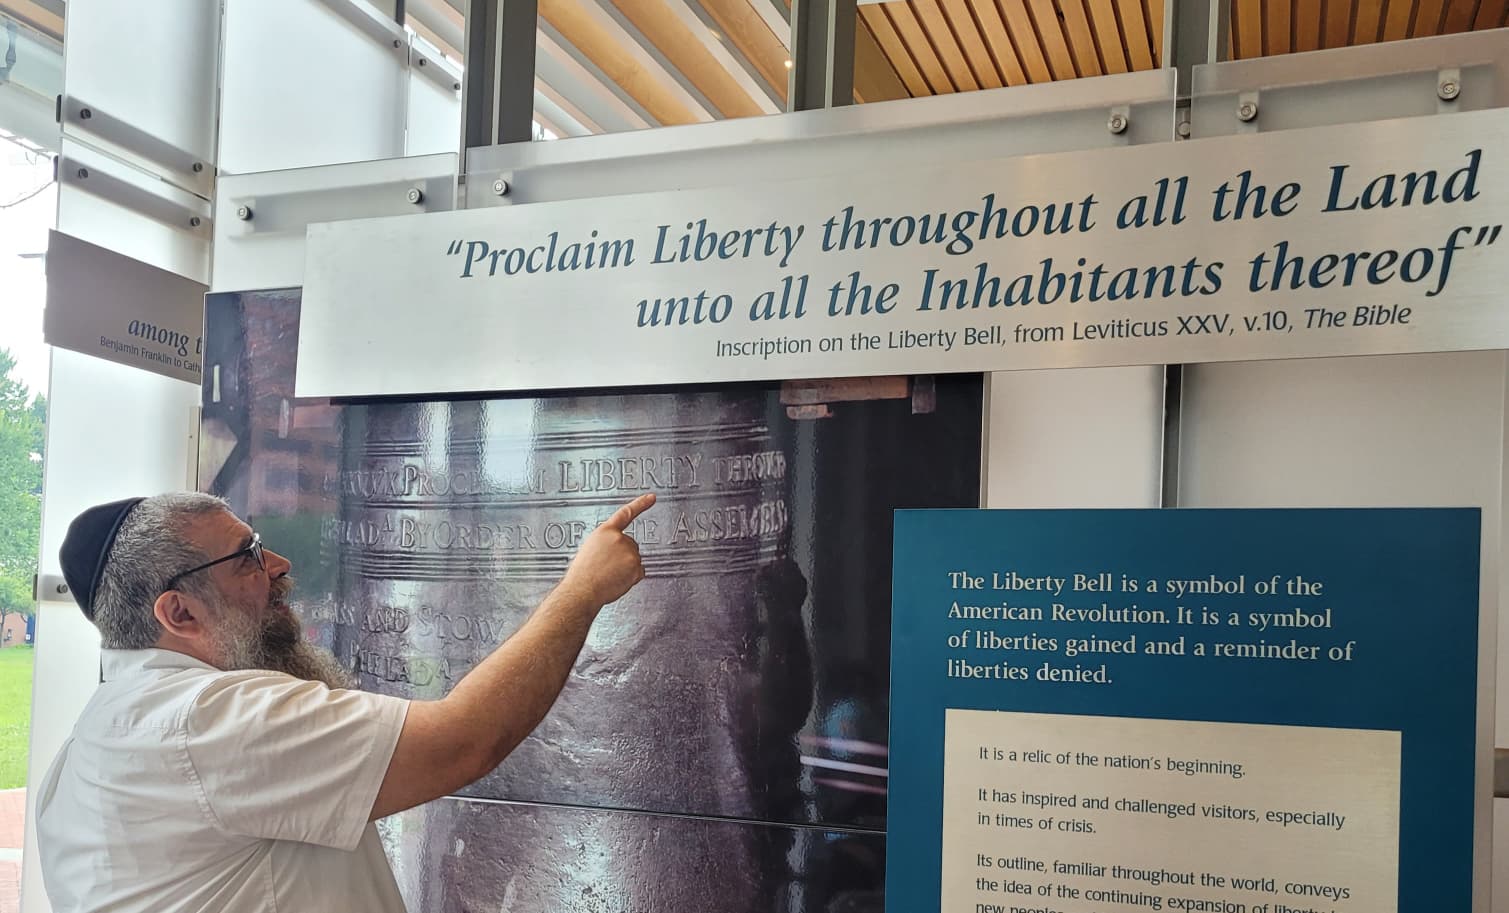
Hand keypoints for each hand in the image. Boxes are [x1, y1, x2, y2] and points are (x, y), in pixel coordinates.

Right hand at [560, 493, 655, 608]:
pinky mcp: (636, 567)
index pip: (626, 513)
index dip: (640, 504)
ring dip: (625, 567)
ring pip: (634, 559)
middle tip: (606, 567)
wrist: (582, 590)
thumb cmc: (582, 573)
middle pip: (630, 545)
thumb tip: (616, 552)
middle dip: (622, 556)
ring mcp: (629, 552)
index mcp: (605, 531)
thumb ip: (606, 544)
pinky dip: (631, 578)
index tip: (652, 497)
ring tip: (608, 574)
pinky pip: (638, 572)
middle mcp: (619, 538)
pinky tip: (617, 580)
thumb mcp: (590, 548)